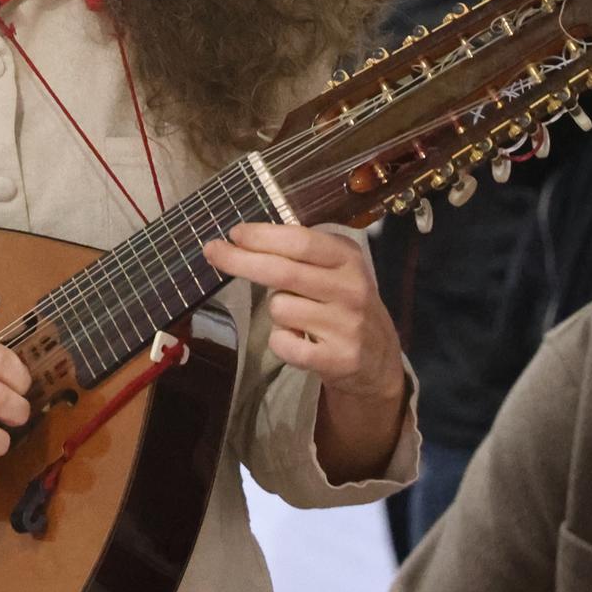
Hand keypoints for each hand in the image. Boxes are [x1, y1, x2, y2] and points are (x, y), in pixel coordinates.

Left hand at [205, 223, 404, 398]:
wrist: (378, 357)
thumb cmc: (343, 302)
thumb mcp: (336, 267)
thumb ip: (301, 250)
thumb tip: (245, 235)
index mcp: (349, 259)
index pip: (301, 241)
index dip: (263, 236)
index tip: (234, 233)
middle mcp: (351, 289)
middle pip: (282, 272)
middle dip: (240, 260)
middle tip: (212, 251)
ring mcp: (346, 326)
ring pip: (279, 308)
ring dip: (275, 310)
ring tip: (297, 315)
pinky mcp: (337, 359)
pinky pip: (282, 343)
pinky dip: (280, 341)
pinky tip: (299, 340)